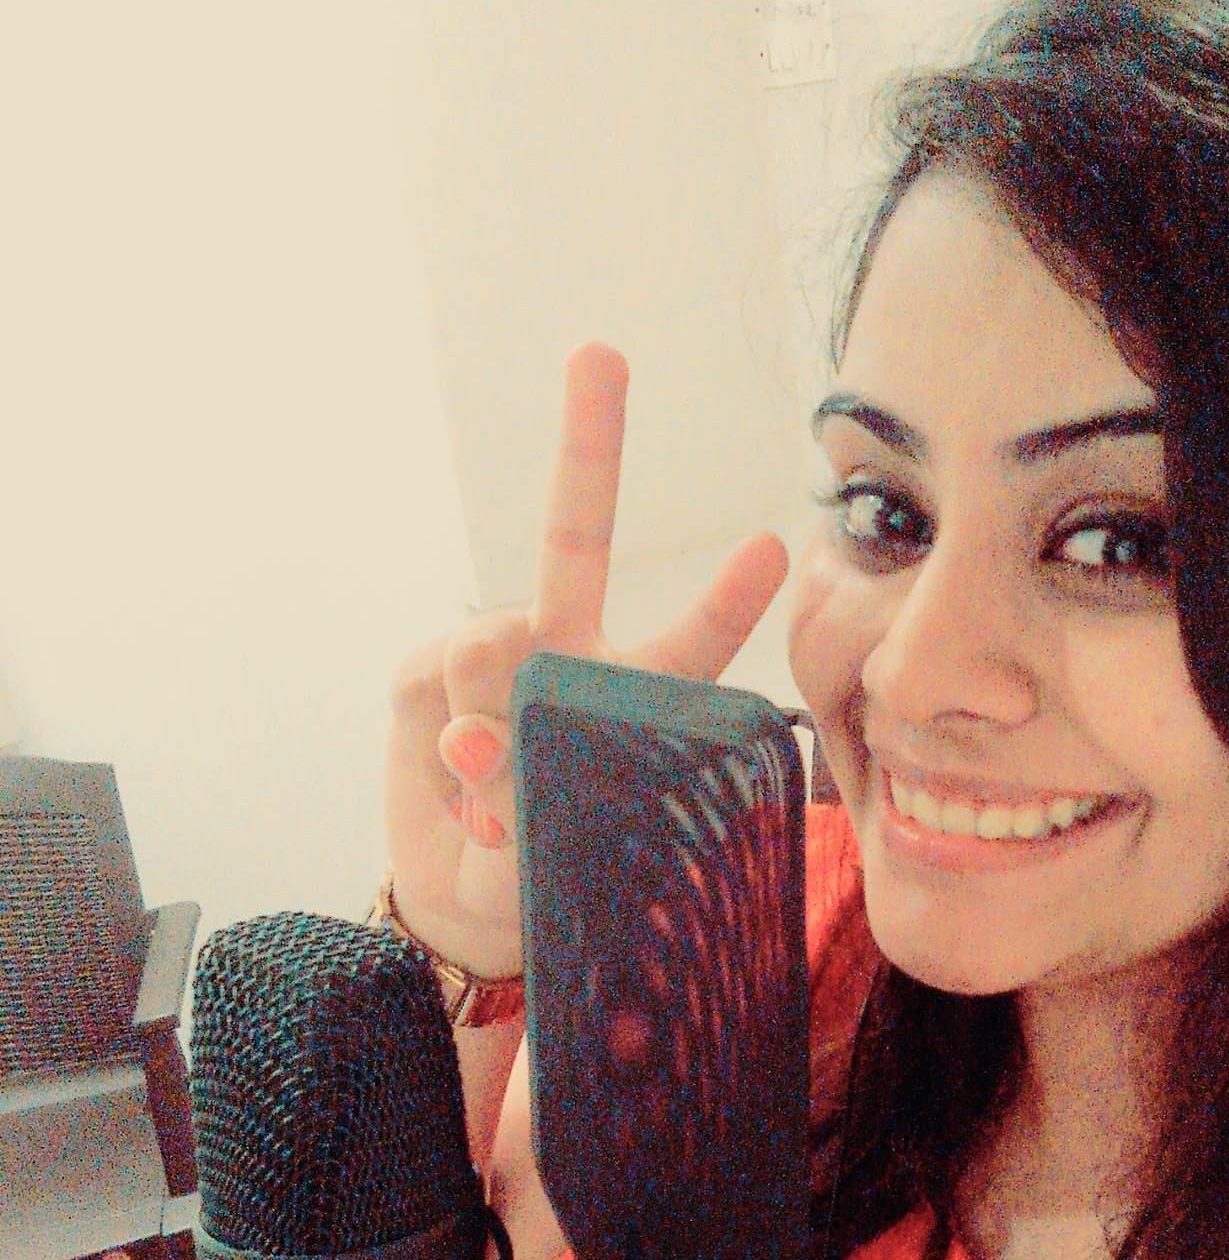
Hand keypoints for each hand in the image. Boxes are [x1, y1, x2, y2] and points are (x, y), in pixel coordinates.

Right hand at [384, 342, 788, 978]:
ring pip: (492, 646)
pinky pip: (439, 679)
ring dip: (491, 730)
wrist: (468, 908)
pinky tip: (456, 785)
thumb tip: (471, 728)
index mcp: (636, 701)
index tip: (772, 544)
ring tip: (499, 803)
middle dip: (587, 443)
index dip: (724, 599)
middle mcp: (568, 660)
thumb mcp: (566, 848)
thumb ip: (530, 785)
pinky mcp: (424, 675)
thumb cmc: (551, 875)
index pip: (689, 649)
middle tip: (597, 352)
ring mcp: (493, 662)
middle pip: (574, 541)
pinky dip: (444, 743)